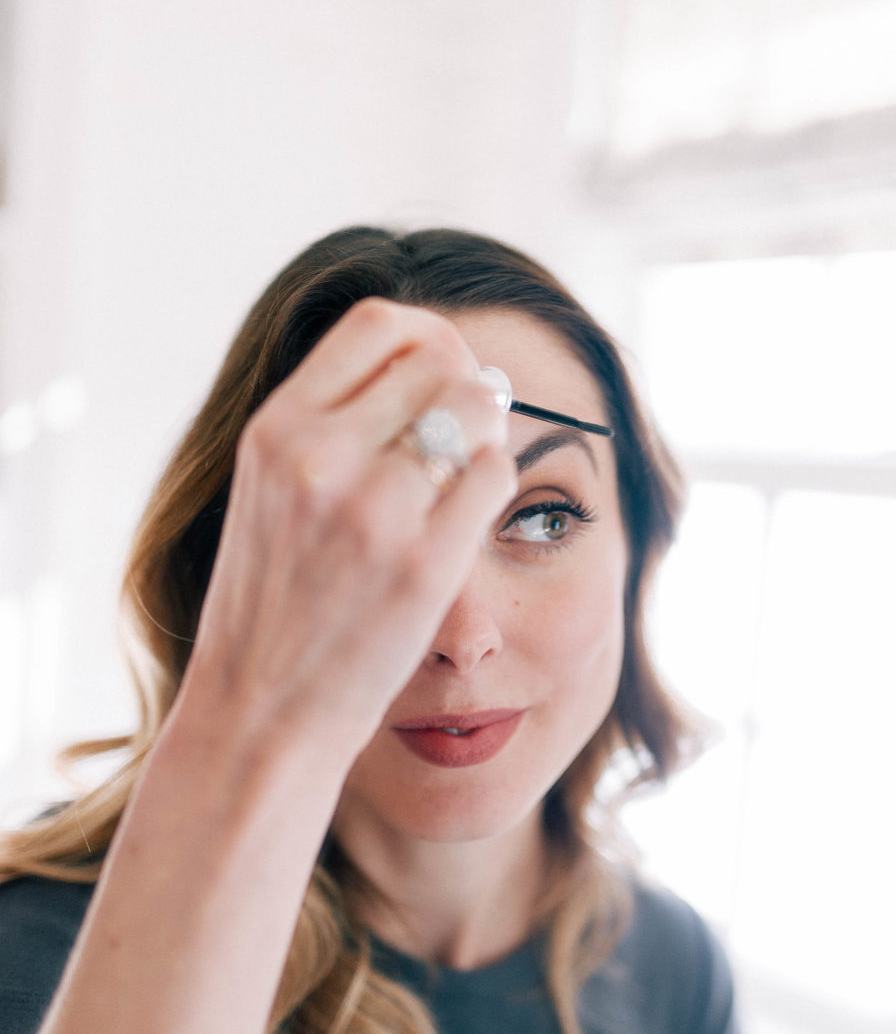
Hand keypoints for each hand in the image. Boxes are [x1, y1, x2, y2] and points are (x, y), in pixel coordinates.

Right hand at [179, 298, 516, 766]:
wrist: (261, 710)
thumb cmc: (271, 602)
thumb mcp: (268, 488)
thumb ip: (330, 425)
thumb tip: (432, 362)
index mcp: (277, 430)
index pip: (379, 324)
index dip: (427, 335)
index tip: (440, 369)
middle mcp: (322, 458)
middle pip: (441, 361)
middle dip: (466, 387)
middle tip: (464, 430)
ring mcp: (376, 511)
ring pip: (478, 411)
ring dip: (485, 434)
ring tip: (462, 473)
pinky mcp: (427, 564)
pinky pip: (495, 477)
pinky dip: (493, 485)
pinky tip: (469, 516)